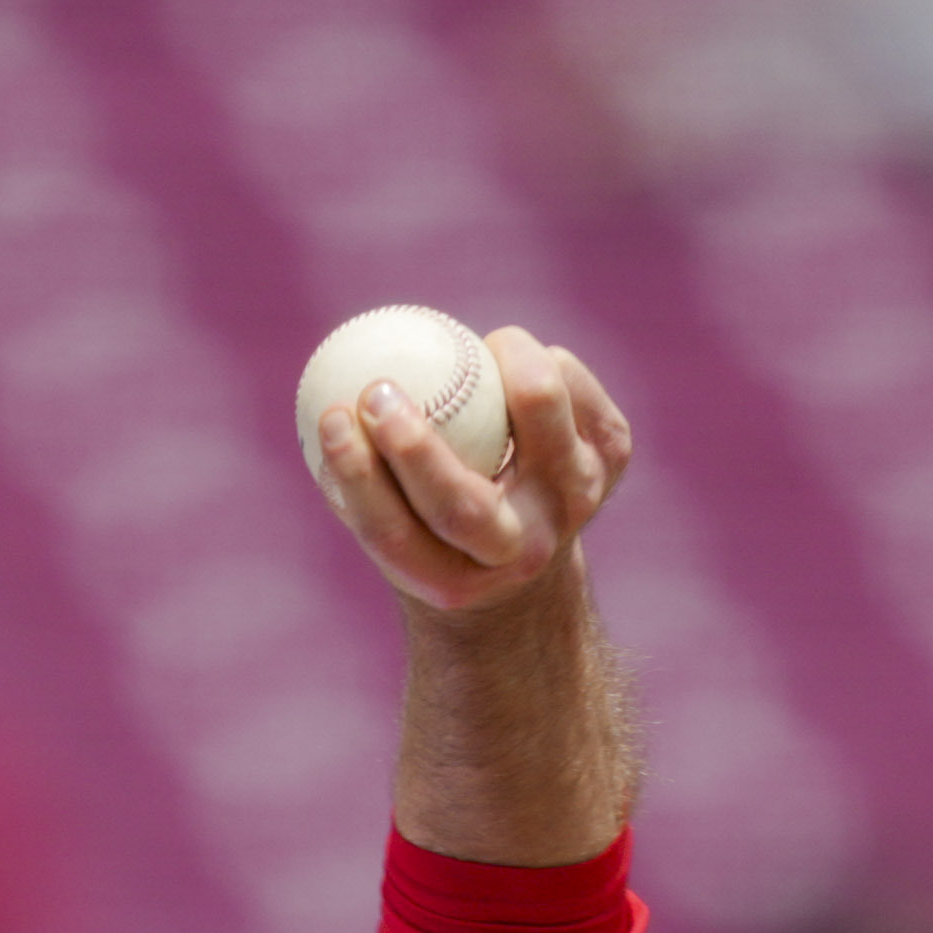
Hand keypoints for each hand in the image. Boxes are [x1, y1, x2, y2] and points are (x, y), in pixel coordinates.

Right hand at [310, 326, 634, 618]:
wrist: (527, 556)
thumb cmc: (430, 522)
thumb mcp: (394, 518)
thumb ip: (359, 476)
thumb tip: (320, 402)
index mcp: (452, 582)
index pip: (395, 537)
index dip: (358, 476)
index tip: (332, 416)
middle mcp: (519, 554)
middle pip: (461, 506)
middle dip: (412, 446)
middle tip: (377, 389)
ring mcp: (574, 505)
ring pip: (539, 412)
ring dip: (504, 365)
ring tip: (480, 350)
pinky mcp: (613, 456)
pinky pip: (574, 383)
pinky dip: (542, 359)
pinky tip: (514, 363)